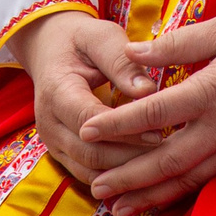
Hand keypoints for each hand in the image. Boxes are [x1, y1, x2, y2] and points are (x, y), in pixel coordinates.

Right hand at [11, 11, 156, 187]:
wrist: (51, 50)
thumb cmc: (81, 41)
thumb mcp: (101, 38)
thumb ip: (122, 63)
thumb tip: (147, 91)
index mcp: (56, 91)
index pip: (90, 121)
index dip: (125, 131)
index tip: (158, 132)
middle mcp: (49, 123)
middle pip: (90, 153)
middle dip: (129, 156)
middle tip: (166, 152)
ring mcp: (53, 142)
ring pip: (89, 171)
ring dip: (124, 172)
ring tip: (158, 163)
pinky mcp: (61, 154)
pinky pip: (88, 175)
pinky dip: (115, 178)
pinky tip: (143, 171)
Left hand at [78, 13, 215, 215]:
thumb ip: (177, 42)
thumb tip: (133, 51)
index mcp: (213, 90)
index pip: (155, 112)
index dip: (118, 123)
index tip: (86, 128)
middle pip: (167, 159)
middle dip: (128, 176)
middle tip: (94, 187)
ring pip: (187, 179)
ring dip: (150, 196)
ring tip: (118, 208)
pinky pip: (208, 180)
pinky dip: (181, 193)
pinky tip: (160, 199)